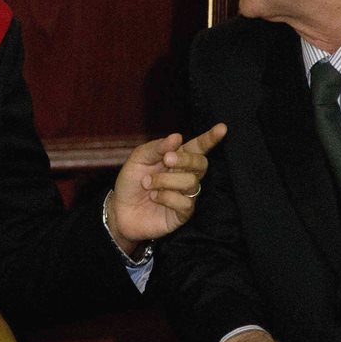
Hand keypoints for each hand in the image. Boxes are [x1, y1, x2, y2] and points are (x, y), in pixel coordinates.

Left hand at [109, 123, 226, 253]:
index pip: (198, 147)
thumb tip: (178, 137)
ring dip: (165, 180)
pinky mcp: (183, 213)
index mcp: (177, 158)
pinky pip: (185, 202)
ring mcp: (186, 195)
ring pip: (191, 182)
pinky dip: (166, 197)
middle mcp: (185, 175)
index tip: (222, 128)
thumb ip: (157, 147)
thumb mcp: (139, 159)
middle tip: (166, 159)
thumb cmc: (131, 182)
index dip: (210, 138)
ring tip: (147, 183)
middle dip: (186, 159)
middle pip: (201, 163)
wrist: (119, 210)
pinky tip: (154, 197)